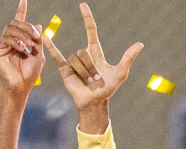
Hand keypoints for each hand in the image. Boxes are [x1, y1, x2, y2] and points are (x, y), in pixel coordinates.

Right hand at [0, 1, 46, 97]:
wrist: (21, 88)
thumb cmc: (30, 75)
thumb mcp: (38, 56)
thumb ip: (38, 42)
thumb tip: (38, 25)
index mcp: (19, 41)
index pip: (18, 23)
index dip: (21, 11)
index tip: (24, 0)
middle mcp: (9, 42)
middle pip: (14, 24)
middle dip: (26, 27)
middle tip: (36, 36)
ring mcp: (2, 46)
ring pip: (10, 30)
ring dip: (23, 35)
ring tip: (30, 45)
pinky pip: (6, 40)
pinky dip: (16, 42)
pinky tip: (23, 50)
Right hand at [45, 4, 143, 118]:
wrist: (95, 102)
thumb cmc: (108, 88)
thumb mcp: (121, 73)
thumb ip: (128, 58)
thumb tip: (140, 44)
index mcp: (96, 53)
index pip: (91, 32)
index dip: (87, 19)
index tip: (83, 5)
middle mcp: (83, 55)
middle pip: (83, 52)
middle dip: (90, 67)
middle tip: (96, 79)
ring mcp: (73, 61)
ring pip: (75, 59)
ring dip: (83, 72)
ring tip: (88, 81)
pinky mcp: (65, 69)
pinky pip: (57, 56)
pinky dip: (51, 47)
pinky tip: (45, 38)